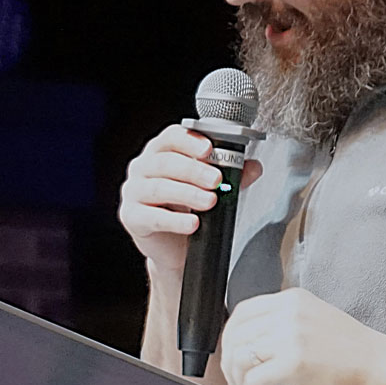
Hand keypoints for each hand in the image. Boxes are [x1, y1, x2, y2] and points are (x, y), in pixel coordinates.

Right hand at [117, 124, 258, 274]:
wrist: (175, 247)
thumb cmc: (188, 209)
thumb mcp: (212, 189)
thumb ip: (232, 176)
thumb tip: (253, 167)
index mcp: (160, 152)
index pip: (171, 137)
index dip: (189, 141)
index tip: (209, 149)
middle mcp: (142, 168)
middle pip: (165, 162)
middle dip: (194, 170)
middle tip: (217, 181)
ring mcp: (133, 192)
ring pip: (158, 188)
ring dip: (187, 194)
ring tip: (210, 202)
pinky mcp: (131, 217)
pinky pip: (152, 217)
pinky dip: (175, 221)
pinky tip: (193, 224)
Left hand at [219, 288, 385, 384]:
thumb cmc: (358, 355)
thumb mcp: (316, 323)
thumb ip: (286, 326)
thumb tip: (255, 346)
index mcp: (293, 301)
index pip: (243, 312)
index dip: (232, 339)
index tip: (234, 358)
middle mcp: (289, 313)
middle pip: (237, 335)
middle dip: (231, 364)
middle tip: (239, 383)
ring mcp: (291, 336)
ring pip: (240, 356)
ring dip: (239, 381)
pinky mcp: (294, 362)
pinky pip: (254, 380)